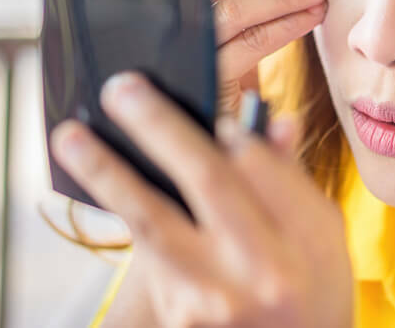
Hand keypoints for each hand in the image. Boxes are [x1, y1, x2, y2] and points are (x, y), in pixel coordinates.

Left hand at [51, 73, 352, 326]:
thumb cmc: (313, 290)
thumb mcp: (323, 236)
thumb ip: (291, 178)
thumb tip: (271, 119)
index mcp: (304, 244)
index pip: (259, 168)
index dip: (229, 130)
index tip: (210, 108)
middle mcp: (259, 273)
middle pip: (206, 181)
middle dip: (159, 127)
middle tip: (123, 89)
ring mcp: (212, 299)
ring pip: (151, 222)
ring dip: (105, 173)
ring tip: (71, 136)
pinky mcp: (176, 315)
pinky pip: (147, 253)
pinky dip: (126, 210)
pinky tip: (101, 180)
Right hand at [159, 0, 325, 121]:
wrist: (207, 143)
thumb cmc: (214, 82)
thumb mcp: (213, 38)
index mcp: (157, 12)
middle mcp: (164, 32)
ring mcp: (186, 56)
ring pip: (232, 11)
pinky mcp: (210, 80)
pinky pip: (252, 42)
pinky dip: (285, 25)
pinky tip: (307, 18)